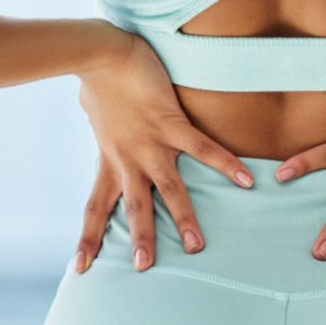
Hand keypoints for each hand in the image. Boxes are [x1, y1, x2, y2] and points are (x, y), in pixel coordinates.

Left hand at [72, 27, 256, 273]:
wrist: (103, 55)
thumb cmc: (97, 77)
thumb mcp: (92, 109)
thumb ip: (99, 120)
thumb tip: (92, 107)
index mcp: (109, 160)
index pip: (95, 208)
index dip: (88, 238)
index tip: (80, 267)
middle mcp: (128, 159)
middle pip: (134, 208)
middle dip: (142, 240)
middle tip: (145, 269)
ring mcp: (151, 144)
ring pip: (169, 189)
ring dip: (183, 218)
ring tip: (197, 245)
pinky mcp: (171, 123)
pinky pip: (202, 149)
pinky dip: (225, 164)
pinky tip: (246, 179)